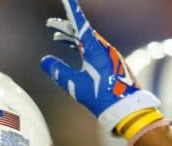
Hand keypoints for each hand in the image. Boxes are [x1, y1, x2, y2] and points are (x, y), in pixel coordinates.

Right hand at [40, 0, 160, 132]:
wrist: (126, 109)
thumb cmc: (101, 97)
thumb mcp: (75, 85)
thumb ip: (58, 72)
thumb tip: (45, 61)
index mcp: (95, 49)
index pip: (80, 24)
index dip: (71, 10)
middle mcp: (104, 48)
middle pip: (82, 32)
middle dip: (65, 27)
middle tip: (50, 24)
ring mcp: (109, 55)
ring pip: (87, 41)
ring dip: (72, 38)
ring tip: (58, 38)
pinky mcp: (112, 63)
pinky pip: (93, 48)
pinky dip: (81, 46)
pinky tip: (76, 51)